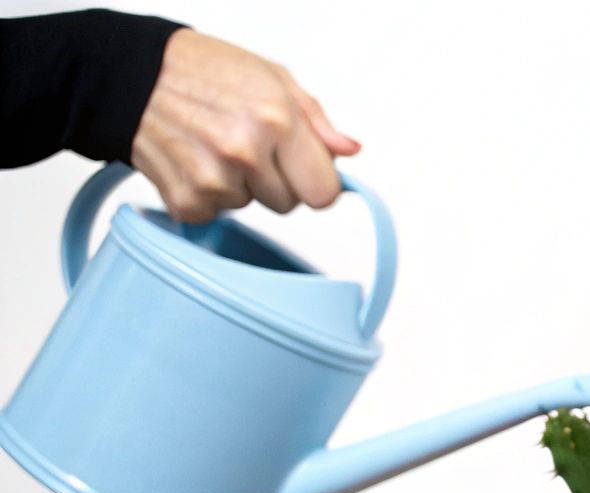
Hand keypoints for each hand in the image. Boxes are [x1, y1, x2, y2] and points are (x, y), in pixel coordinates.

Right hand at [130, 28, 359, 223]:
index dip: (315, 181)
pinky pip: (217, 213)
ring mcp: (213, 180)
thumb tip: (348, 151)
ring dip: (241, 184)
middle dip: (277, 179)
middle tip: (248, 144)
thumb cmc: (202, 70)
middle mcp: (245, 152)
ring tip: (215, 144)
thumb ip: (317, 121)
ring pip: (253, 207)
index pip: (324, 192)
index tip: (303, 169)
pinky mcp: (186, 200)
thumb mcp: (273, 78)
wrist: (131, 74)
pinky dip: (208, 193)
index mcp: (276, 121)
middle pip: (290, 203)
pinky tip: (193, 158)